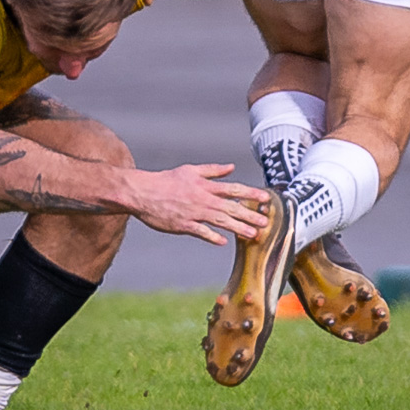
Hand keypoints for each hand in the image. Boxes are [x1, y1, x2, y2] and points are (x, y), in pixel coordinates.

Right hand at [126, 164, 267, 245]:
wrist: (143, 192)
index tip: (266, 199)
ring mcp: (193, 213)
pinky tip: (223, 242)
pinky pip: (200, 231)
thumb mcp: (191, 170)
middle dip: (250, 215)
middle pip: (231, 207)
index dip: (251, 193)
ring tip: (253, 234)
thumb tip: (231, 168)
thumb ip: (212, 171)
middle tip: (265, 222)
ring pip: (220, 221)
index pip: (233, 189)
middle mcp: (203, 199)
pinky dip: (211, 236)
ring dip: (237, 227)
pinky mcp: (183, 225)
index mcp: (205, 186)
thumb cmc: (167, 181)